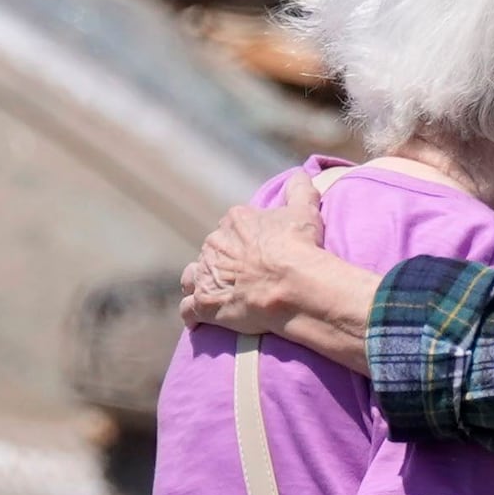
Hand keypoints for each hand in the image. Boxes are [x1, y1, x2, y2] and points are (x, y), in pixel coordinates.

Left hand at [179, 186, 347, 339]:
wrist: (293, 285)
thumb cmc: (300, 247)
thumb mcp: (305, 210)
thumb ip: (300, 189)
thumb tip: (300, 174)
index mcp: (234, 220)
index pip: (232, 227)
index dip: (244, 241)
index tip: (257, 252)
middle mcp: (214, 244)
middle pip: (213, 252)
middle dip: (223, 262)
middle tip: (243, 277)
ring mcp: (206, 274)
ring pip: (193, 276)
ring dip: (200, 282)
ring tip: (214, 292)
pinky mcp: (204, 303)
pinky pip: (188, 310)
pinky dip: (192, 314)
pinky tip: (198, 320)